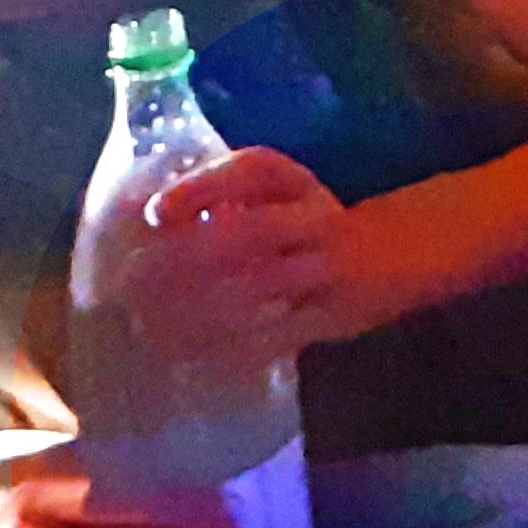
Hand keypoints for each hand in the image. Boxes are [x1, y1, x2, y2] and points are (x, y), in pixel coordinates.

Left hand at [140, 146, 365, 359]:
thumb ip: (219, 199)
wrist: (394, 251)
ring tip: (148, 326)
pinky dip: (230, 348)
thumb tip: (138, 208)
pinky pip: (277, 336)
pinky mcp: (331, 315)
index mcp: (297, 183)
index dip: (202, 188)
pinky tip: (191, 356)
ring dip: (200, 309)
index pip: (253, 170)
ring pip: (261, 288)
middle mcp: (315, 219)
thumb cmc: (308, 222)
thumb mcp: (278, 195)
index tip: (154, 214)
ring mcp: (328, 268)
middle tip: (133, 280)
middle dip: (188, 257)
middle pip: (252, 231)